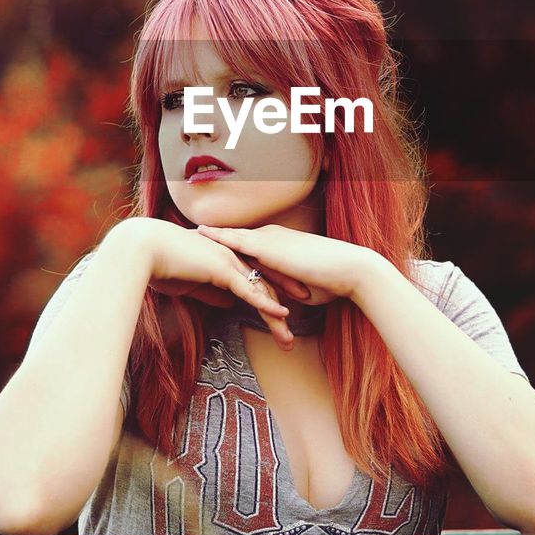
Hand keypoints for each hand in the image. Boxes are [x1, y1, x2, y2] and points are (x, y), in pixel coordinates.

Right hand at [121, 216, 300, 349]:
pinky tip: (281, 314)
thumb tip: (228, 304)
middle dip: (283, 305)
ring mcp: (229, 260)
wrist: (143, 250)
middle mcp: (233, 255)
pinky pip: (248, 289)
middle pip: (265, 283)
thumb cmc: (162, 266)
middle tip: (296, 328)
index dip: (276, 290)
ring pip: (260, 289)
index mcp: (227, 256)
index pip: (258, 275)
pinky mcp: (221, 268)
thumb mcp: (191, 284)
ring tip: (289, 338)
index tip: (292, 307)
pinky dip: (265, 303)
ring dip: (276, 315)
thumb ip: (211, 292)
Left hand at [195, 223, 377, 306]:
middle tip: (186, 232)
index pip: (245, 243)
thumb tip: (278, 303)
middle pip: (233, 236)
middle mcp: (270, 236)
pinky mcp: (269, 247)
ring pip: (230, 235)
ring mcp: (269, 239)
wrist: (350, 269)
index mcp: (278, 244)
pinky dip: (217, 237)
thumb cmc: (332, 281)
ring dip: (208, 234)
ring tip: (184, 231)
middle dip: (210, 235)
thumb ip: (284, 291)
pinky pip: (236, 240)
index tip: (206, 242)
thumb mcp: (301, 288)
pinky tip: (200, 235)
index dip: (225, 243)